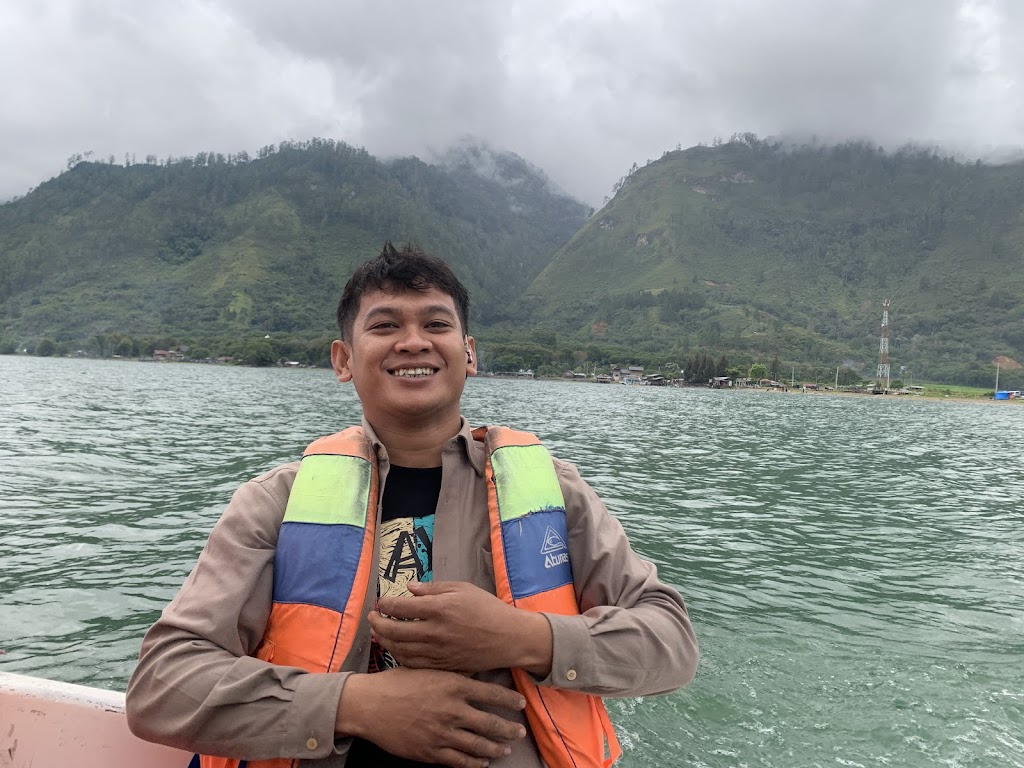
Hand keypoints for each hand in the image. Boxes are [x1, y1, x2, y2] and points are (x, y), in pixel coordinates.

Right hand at [337, 667, 526, 767]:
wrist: (369, 704)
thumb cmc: (397, 682)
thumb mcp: (427, 668)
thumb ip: (452, 671)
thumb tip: (474, 669)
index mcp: (453, 685)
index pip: (491, 693)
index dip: (509, 699)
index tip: (521, 703)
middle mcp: (452, 710)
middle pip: (490, 723)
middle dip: (509, 729)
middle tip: (520, 731)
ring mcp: (442, 733)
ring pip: (478, 745)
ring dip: (496, 748)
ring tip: (506, 748)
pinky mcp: (430, 751)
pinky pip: (459, 761)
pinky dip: (475, 763)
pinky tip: (482, 762)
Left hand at [371, 581, 551, 674]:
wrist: (508, 638)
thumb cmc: (487, 609)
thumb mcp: (462, 589)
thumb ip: (433, 589)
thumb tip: (409, 589)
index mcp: (439, 608)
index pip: (400, 607)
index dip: (385, 605)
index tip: (381, 602)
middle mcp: (435, 632)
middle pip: (394, 631)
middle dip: (378, 624)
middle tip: (372, 618)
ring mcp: (437, 652)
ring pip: (400, 650)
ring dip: (385, 642)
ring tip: (379, 634)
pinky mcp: (442, 666)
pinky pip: (413, 664)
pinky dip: (400, 657)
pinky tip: (397, 650)